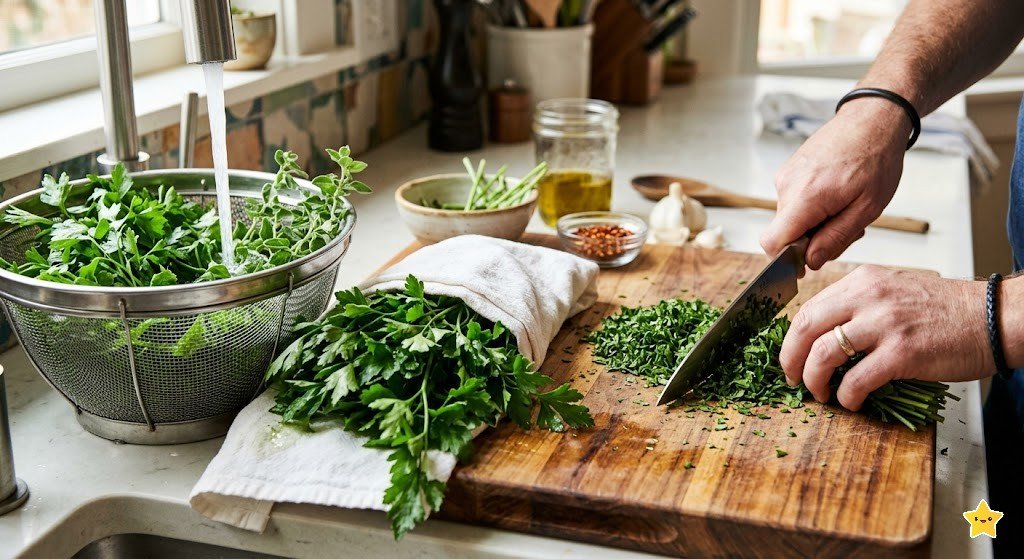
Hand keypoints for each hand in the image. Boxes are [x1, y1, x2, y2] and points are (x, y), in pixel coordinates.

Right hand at [761, 98, 911, 268]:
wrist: (872, 118)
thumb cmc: (876, 159)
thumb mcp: (867, 208)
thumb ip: (835, 238)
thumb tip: (809, 262)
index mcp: (805, 197)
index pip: (772, 243)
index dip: (786, 259)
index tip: (809, 261)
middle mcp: (786, 186)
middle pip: (784, 233)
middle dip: (811, 240)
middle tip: (846, 226)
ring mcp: (785, 176)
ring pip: (790, 218)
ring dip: (815, 223)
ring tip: (845, 206)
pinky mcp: (788, 171)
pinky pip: (793, 202)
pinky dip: (812, 207)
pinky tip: (836, 194)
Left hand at [780, 265, 991, 410]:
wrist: (994, 317)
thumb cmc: (946, 310)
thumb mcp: (893, 291)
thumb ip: (858, 305)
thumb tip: (822, 336)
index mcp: (863, 281)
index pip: (809, 308)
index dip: (792, 339)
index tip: (791, 357)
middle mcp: (869, 297)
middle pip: (806, 328)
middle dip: (791, 360)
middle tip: (792, 379)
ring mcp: (885, 324)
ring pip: (824, 354)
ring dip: (815, 380)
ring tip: (821, 394)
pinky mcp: (902, 353)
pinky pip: (857, 379)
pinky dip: (846, 396)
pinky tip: (851, 402)